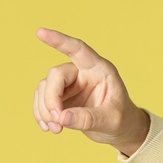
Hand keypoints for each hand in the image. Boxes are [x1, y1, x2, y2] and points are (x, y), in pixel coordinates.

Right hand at [33, 28, 150, 155]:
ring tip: (56, 130)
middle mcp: (82, 72)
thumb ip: (89, 118)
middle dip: (51, 100)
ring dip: (45, 110)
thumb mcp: (112, 120)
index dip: (59, 40)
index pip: (78, 49)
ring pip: (44, 88)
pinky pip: (41, 100)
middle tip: (58, 122)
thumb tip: (61, 118)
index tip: (40, 32)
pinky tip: (48, 128)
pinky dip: (40, 114)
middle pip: (55, 76)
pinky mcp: (60, 98)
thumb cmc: (122, 119)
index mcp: (99, 69)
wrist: (121, 131)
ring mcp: (69, 85)